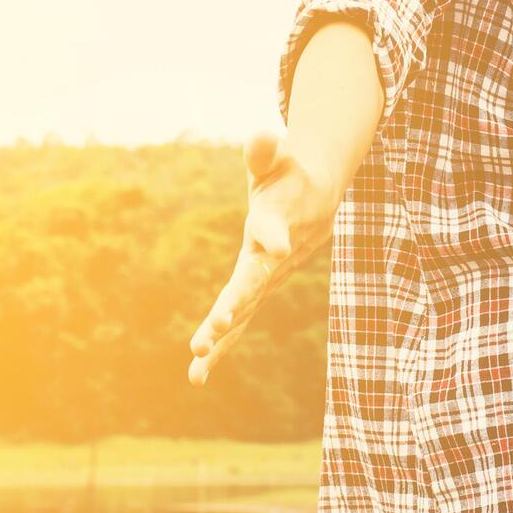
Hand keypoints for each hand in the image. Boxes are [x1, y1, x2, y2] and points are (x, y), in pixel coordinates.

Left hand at [185, 134, 333, 386]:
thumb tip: (260, 137)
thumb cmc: (289, 173)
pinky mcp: (257, 290)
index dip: (274, 238)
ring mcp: (267, 278)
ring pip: (243, 311)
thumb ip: (263, 151)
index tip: (277, 245)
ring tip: (197, 362)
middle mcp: (273, 257)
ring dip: (222, 337)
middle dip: (234, 304)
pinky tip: (196, 376)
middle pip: (254, 282)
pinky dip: (219, 345)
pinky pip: (237, 320)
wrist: (316, 199)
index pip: (274, 232)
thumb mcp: (276, 157)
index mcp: (277, 222)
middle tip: (215, 326)